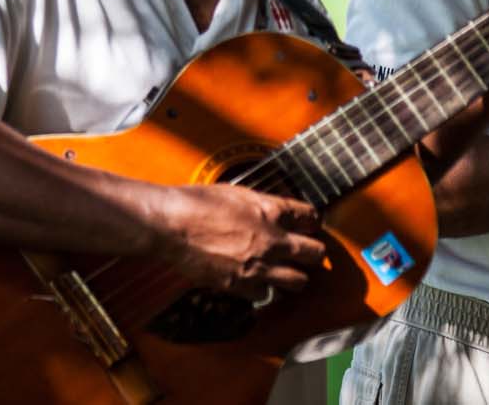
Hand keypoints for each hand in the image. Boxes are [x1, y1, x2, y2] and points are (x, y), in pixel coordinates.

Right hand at [151, 184, 326, 303]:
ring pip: (298, 281)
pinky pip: (264, 295)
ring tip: (289, 273)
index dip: (313, 221)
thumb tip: (279, 212)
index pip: (312, 217)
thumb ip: (264, 205)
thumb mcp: (239, 193)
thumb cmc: (199, 203)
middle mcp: (272, 240)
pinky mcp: (239, 285)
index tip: (309, 225)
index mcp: (272, 210)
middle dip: (314, 253)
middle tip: (308, 253)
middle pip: (315, 253)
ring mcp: (258, 265)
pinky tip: (257, 283)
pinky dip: (263, 291)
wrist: (172, 225)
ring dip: (295, 277)